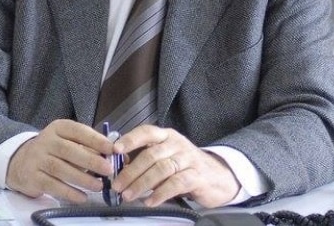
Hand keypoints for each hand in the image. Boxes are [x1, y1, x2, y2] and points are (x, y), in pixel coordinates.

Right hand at [5, 119, 114, 201]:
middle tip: (108, 170)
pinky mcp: (32, 177)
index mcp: (58, 128)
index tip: (112, 149)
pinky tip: (82, 197)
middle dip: (91, 160)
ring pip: (61, 169)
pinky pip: (52, 186)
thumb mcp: (67, 140)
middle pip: (69, 150)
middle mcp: (46, 141)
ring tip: (99, 186)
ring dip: (82, 179)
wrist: (20, 162)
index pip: (78, 131)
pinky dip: (69, 193)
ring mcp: (37, 159)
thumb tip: (113, 155)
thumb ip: (88, 145)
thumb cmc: (53, 150)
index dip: (96, 140)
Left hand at [111, 125, 240, 207]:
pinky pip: (176, 183)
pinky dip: (161, 193)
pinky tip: (150, 201)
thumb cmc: (185, 167)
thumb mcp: (166, 158)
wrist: (217, 176)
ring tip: (129, 195)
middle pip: (151, 154)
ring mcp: (188, 159)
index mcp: (167, 136)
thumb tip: (120, 167)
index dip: (130, 139)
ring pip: (162, 169)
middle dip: (131, 171)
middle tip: (117, 185)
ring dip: (142, 183)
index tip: (115, 149)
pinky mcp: (197, 176)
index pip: (147, 132)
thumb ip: (145, 160)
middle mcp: (177, 144)